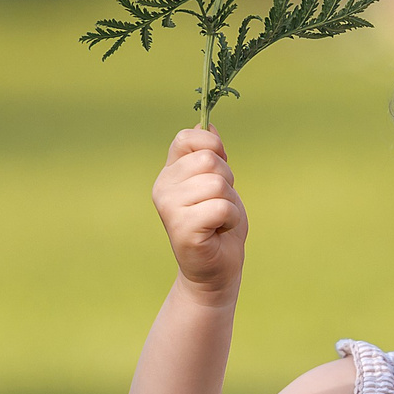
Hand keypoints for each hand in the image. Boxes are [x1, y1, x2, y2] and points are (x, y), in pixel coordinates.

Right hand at [152, 128, 247, 300]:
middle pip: (209, 160)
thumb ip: (210, 156)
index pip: (187, 138)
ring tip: (219, 219)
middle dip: (227, 181)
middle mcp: (163, 187)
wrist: (216, 270)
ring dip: (230, 202)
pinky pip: (221, 207)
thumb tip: (207, 123)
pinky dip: (230, 218)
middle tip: (219, 204)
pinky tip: (219, 231)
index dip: (212, 147)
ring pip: (217, 184)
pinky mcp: (182, 228)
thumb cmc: (219, 226)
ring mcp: (169, 208)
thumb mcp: (218, 183)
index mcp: (169, 173)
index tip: (218, 170)